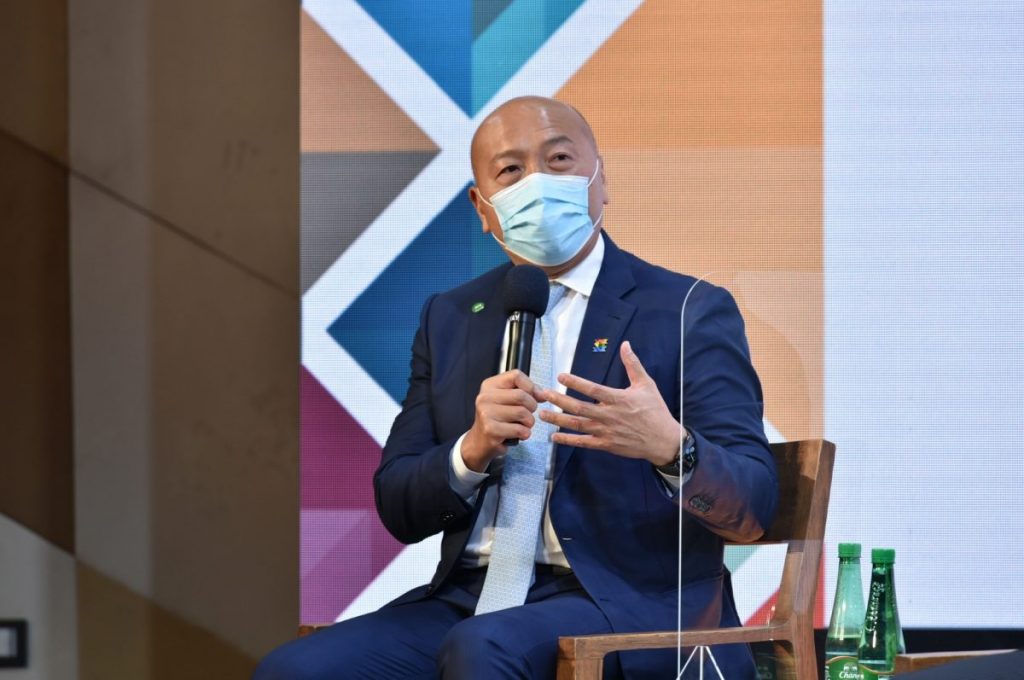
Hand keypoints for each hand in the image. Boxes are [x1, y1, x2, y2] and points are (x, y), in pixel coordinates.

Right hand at [462, 370, 543, 472]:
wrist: (479, 442)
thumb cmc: (497, 420)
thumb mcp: (506, 400)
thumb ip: (524, 392)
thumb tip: (542, 393)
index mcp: (489, 385)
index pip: (516, 376)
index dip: (531, 386)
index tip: (536, 396)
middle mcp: (485, 397)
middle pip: (521, 395)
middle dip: (532, 406)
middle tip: (528, 414)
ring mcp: (486, 413)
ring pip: (522, 412)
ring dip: (529, 422)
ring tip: (522, 425)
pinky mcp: (491, 430)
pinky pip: (519, 429)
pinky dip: (525, 434)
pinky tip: (518, 435)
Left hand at [538, 341, 679, 465]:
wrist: (663, 440)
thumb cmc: (655, 410)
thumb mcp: (646, 384)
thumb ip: (633, 364)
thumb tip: (626, 344)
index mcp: (618, 399)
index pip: (593, 389)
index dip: (576, 382)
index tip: (560, 375)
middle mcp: (609, 415)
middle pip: (579, 407)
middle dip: (559, 400)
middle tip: (544, 394)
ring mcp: (606, 432)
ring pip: (578, 425)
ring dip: (558, 420)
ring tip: (542, 414)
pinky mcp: (606, 444)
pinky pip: (583, 442)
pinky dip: (568, 440)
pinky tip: (554, 437)